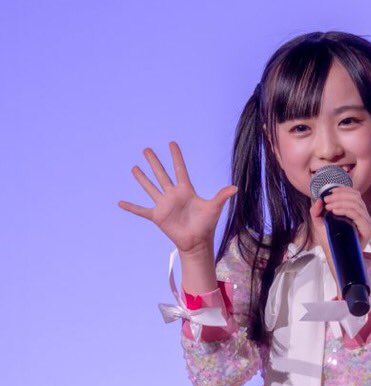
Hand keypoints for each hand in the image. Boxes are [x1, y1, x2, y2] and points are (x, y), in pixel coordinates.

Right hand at [117, 141, 237, 253]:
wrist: (197, 242)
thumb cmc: (207, 225)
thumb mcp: (214, 208)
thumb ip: (221, 196)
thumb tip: (235, 187)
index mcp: (186, 190)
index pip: (180, 169)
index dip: (176, 156)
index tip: (171, 143)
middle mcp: (173, 195)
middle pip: (161, 174)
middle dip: (154, 162)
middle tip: (146, 149)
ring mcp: (164, 205)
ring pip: (151, 188)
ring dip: (142, 178)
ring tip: (134, 168)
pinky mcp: (158, 216)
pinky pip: (142, 211)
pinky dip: (131, 207)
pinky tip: (120, 203)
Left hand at [309, 186, 370, 253]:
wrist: (335, 259)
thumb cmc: (330, 242)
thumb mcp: (321, 224)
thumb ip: (317, 211)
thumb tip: (318, 200)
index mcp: (357, 213)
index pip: (355, 195)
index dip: (343, 190)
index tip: (329, 192)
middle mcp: (364, 216)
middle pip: (356, 197)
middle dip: (339, 196)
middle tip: (326, 200)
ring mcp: (367, 223)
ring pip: (356, 204)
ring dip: (340, 202)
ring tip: (328, 206)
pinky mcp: (367, 229)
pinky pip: (358, 215)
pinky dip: (345, 210)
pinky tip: (335, 211)